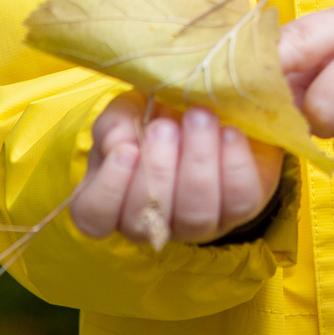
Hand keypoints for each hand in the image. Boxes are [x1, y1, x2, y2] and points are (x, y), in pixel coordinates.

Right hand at [67, 94, 284, 250]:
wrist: (216, 111)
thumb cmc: (159, 115)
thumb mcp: (128, 110)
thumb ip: (116, 123)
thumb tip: (119, 141)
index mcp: (114, 199)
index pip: (94, 217)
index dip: (109, 189)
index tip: (128, 148)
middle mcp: (153, 221)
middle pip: (146, 219)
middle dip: (158, 169)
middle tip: (166, 126)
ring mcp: (197, 223)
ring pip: (195, 214)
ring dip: (197, 161)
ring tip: (199, 118)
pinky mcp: (239, 210)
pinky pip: (238, 200)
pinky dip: (234, 164)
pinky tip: (229, 133)